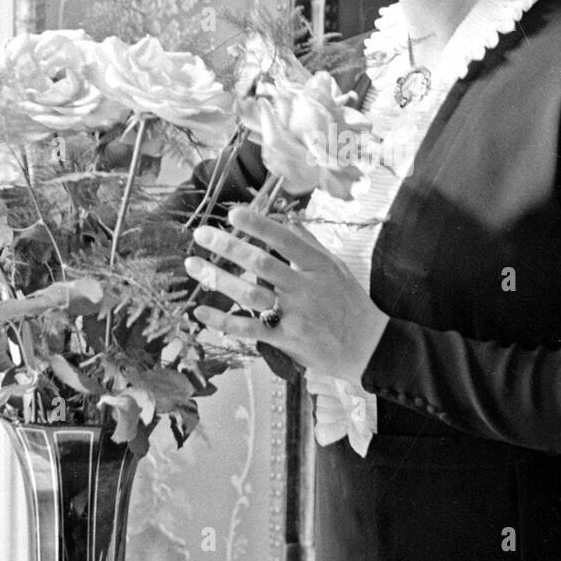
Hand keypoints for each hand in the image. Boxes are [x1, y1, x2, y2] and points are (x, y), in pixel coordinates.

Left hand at [185, 205, 389, 384]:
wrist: (367, 347)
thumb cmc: (351, 304)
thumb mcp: (336, 268)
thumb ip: (309, 244)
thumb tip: (288, 220)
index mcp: (318, 266)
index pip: (284, 239)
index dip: (258, 225)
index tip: (233, 213)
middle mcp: (304, 287)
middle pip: (261, 263)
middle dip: (228, 246)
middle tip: (202, 234)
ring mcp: (294, 314)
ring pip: (250, 293)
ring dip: (218, 279)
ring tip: (193, 266)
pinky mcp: (285, 339)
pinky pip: (248, 328)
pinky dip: (222, 320)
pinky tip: (200, 311)